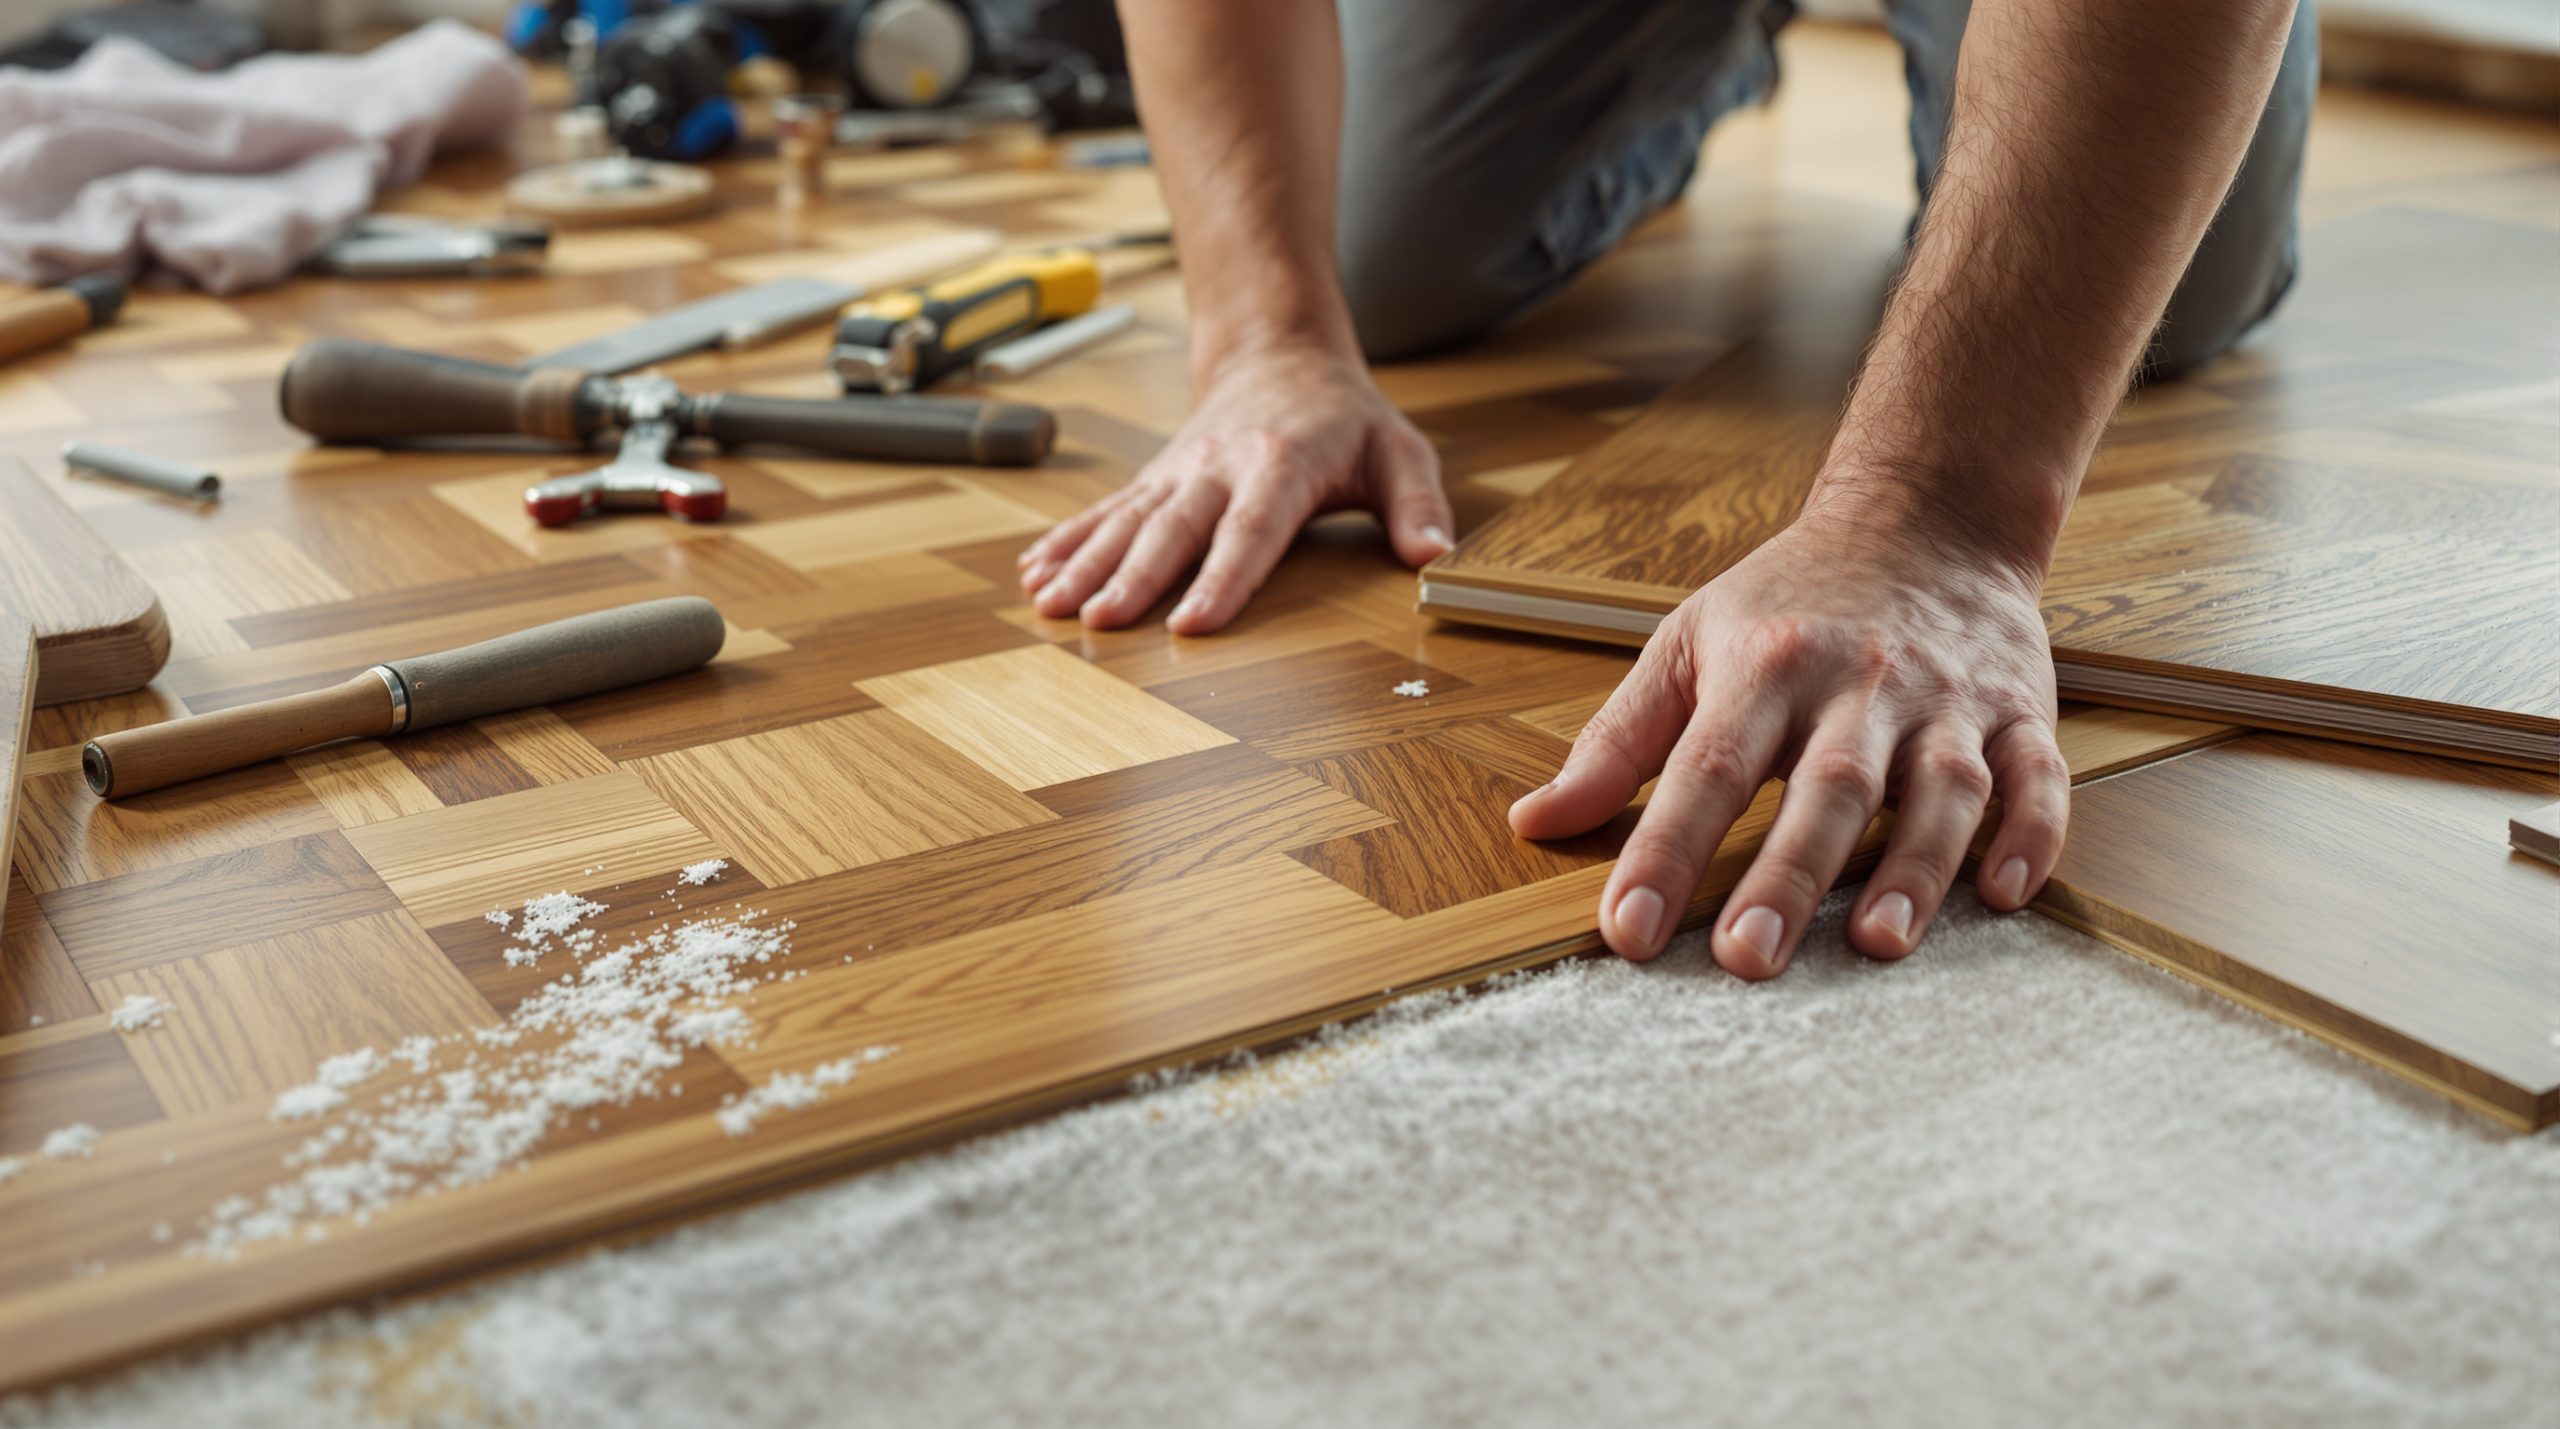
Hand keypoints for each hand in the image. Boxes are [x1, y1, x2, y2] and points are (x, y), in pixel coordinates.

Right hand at [1017, 343, 1453, 632]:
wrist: (1282, 354)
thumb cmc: (1346, 418)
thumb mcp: (1399, 450)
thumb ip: (1417, 503)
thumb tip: (1434, 556)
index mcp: (1281, 462)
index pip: (1252, 528)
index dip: (1224, 578)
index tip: (1194, 623)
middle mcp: (1219, 465)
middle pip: (1174, 527)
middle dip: (1134, 576)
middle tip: (1101, 620)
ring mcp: (1179, 470)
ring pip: (1128, 519)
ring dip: (1085, 562)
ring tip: (1050, 604)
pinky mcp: (1155, 478)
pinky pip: (1106, 510)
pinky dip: (1068, 541)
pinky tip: (1033, 574)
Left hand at [1507, 504, 2068, 976]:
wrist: (1926, 518)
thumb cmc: (1792, 601)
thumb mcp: (1688, 645)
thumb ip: (1617, 742)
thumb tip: (1534, 822)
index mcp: (1765, 666)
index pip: (1707, 768)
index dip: (1664, 850)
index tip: (1628, 930)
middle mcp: (1859, 683)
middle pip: (1826, 786)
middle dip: (1787, 874)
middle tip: (1748, 958)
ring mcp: (1946, 700)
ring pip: (1940, 787)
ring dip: (1914, 866)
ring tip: (1879, 944)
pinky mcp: (2019, 712)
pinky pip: (2037, 776)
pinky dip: (2031, 835)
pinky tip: (2007, 894)